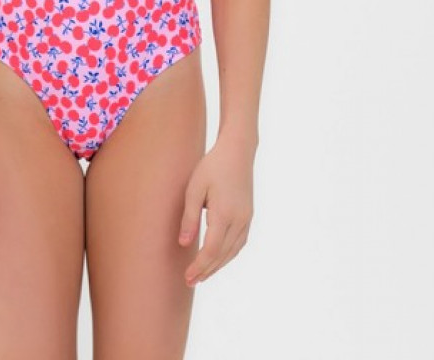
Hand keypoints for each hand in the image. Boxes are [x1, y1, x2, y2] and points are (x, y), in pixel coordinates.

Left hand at [178, 138, 254, 286]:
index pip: (211, 249)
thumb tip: (184, 243)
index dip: (199, 266)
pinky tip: (218, 258)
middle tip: (190, 281)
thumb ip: (190, 217)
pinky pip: (239, 243)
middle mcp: (239, 220)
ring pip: (233, 251)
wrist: (238, 151)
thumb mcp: (194, 188)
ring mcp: (246, 218)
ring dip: (218, 265)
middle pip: (222, 254)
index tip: (188, 277)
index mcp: (224, 213)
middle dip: (207, 270)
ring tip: (203, 274)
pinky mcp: (248, 216)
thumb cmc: (212, 167)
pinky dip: (228, 254)